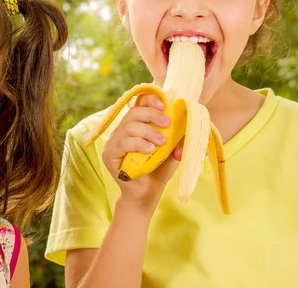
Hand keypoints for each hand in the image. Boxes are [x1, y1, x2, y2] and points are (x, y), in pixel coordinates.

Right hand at [102, 93, 181, 214]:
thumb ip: (178, 140)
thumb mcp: (172, 153)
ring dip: (148, 132)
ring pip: (129, 127)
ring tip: (161, 143)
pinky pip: (123, 143)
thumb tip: (188, 128)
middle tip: (167, 124)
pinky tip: (149, 150)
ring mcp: (113, 142)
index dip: (149, 100)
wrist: (146, 196)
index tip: (164, 105)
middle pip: (133, 113)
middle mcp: (121, 131)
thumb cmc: (158, 172)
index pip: (138, 105)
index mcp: (135, 126)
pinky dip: (138, 144)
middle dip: (152, 115)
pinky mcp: (109, 155)